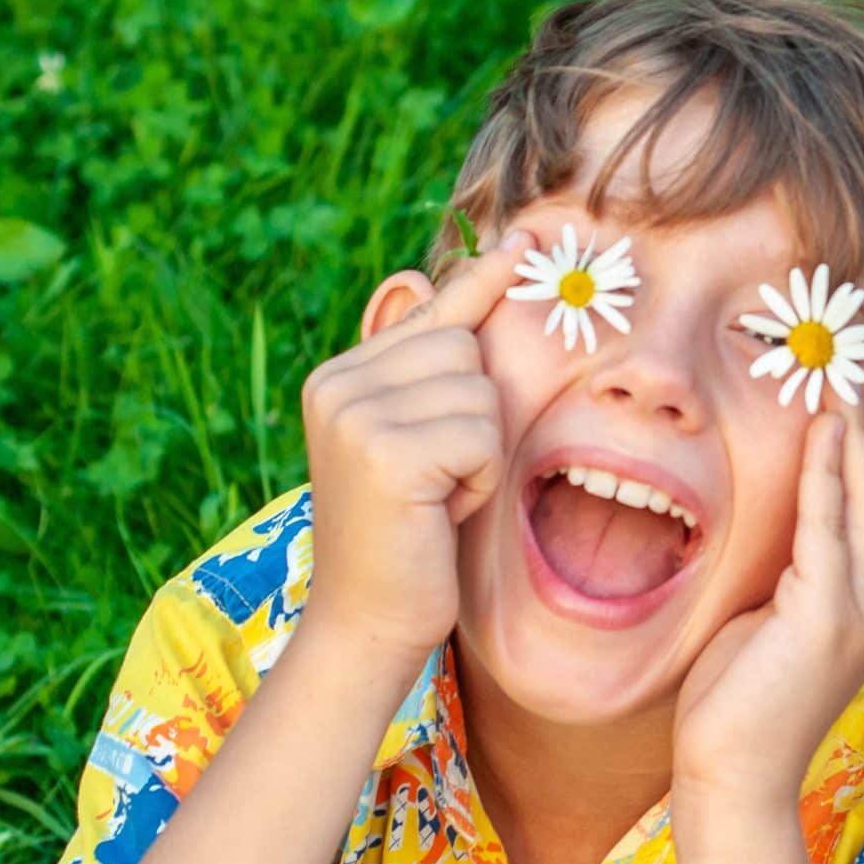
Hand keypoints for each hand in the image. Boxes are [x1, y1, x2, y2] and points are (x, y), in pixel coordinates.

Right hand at [295, 229, 526, 668]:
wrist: (368, 621)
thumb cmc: (408, 532)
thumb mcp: (415, 438)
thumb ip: (429, 367)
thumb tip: (462, 269)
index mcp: (340, 376)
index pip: (429, 312)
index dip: (481, 281)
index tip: (525, 242)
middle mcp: (337, 385)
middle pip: (465, 347)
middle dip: (476, 413)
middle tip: (438, 475)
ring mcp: (356, 417)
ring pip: (481, 390)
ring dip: (479, 451)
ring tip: (437, 495)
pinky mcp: (386, 453)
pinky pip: (481, 435)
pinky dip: (478, 479)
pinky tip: (440, 512)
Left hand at [673, 373, 863, 811]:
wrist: (732, 779)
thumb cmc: (741, 703)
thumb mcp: (777, 618)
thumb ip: (797, 567)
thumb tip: (789, 513)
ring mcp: (861, 613)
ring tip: (847, 375)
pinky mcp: (824, 620)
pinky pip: (832, 528)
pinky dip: (830, 471)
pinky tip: (824, 427)